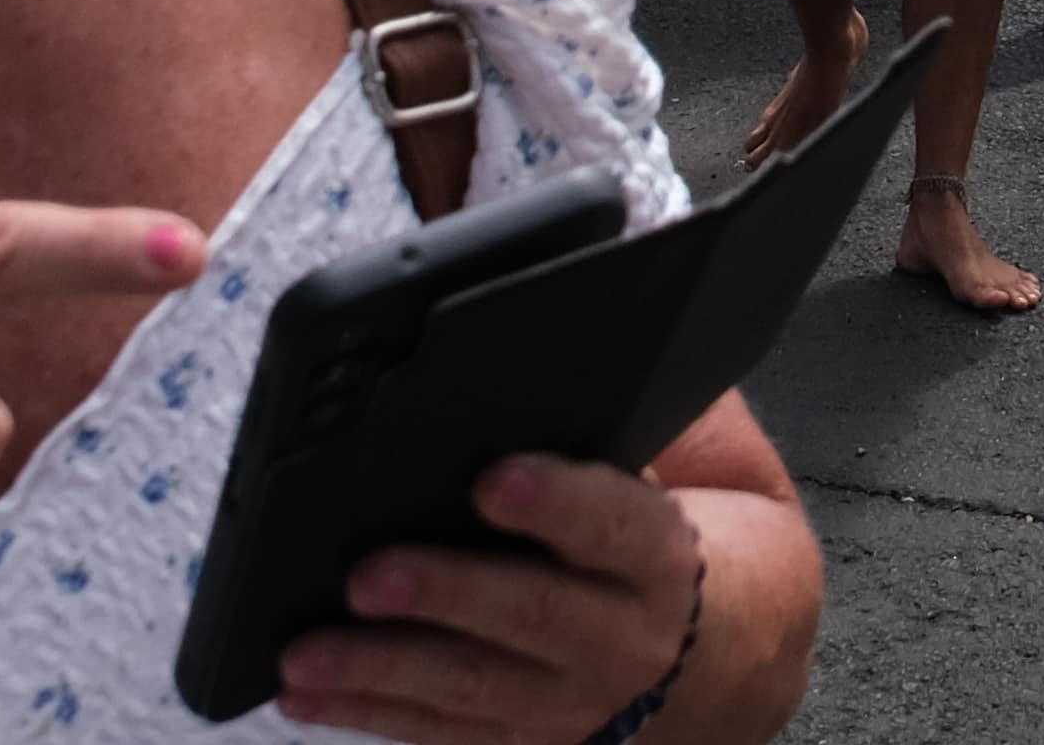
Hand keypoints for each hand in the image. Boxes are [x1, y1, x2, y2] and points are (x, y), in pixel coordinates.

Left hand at [270, 451, 706, 744]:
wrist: (737, 659)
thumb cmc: (700, 540)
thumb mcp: (713, 469)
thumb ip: (656, 412)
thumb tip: (586, 339)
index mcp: (664, 558)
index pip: (613, 525)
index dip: (555, 502)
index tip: (494, 478)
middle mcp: (621, 639)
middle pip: (530, 614)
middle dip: (444, 595)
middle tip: (368, 573)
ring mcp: (570, 702)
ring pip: (472, 687)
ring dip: (383, 671)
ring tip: (305, 652)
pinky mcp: (525, 738)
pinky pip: (443, 732)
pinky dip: (370, 715)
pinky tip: (305, 694)